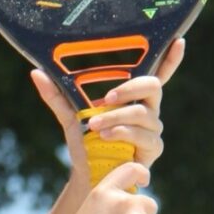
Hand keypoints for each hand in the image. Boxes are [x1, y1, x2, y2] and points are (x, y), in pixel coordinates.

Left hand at [30, 38, 185, 177]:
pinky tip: (106, 136)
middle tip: (106, 97)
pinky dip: (122, 133)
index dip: (170, 58)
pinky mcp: (153, 148)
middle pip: (153, 86)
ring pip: (143, 114)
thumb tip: (36, 72)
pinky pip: (143, 136)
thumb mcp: (68, 115)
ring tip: (94, 126)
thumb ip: (55, 95)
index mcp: (132, 96)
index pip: (156, 74)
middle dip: (130, 88)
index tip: (178, 41)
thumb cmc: (85, 140)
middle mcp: (147, 108)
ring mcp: (153, 128)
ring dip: (116, 117)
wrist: (87, 173)